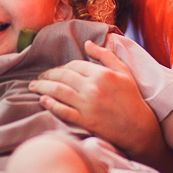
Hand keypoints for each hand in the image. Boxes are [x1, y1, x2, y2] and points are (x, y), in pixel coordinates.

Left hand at [27, 40, 160, 158]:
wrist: (139, 128)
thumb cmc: (132, 98)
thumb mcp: (124, 71)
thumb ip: (105, 55)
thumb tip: (87, 43)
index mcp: (102, 73)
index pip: (74, 64)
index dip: (62, 66)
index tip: (56, 71)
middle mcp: (93, 87)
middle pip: (62, 76)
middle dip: (47, 75)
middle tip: (39, 77)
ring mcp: (88, 105)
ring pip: (59, 91)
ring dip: (42, 87)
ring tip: (33, 87)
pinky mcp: (86, 121)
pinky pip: (63, 111)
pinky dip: (50, 105)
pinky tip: (42, 101)